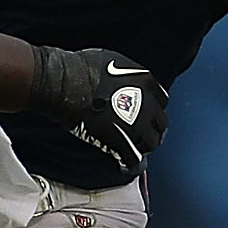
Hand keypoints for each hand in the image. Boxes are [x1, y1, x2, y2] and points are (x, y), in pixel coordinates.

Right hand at [25, 45, 169, 172]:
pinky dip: (130, 164)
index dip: (152, 109)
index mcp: (146, 82)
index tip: (147, 114)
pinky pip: (133, 159)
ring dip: (143, 146)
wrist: (66, 84)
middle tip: (142, 134)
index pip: (161, 101)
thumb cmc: (81, 69)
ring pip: (151, 143)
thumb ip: (126, 76)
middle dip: (151, 129)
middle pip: (160, 123)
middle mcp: (147, 103)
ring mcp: (136, 124)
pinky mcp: (122, 141)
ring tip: (134, 149)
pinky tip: (125, 165)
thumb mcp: (114, 62)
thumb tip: (125, 83)